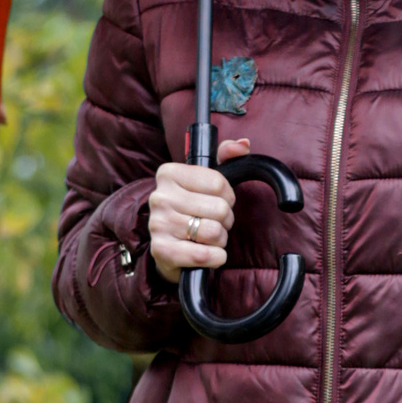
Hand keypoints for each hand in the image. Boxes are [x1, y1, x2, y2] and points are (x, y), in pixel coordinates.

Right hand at [148, 138, 250, 280]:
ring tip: (207, 238)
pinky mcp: (162, 251)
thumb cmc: (191, 211)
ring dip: (219, 240)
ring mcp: (158, 224)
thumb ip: (226, 156)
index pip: (219, 183)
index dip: (228, 196)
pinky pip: (205, 255)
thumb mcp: (206, 180)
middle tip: (213, 222)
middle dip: (225, 220)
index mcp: (169, 173)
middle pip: (220, 208)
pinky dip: (215, 258)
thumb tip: (243, 145)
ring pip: (214, 232)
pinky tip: (207, 254)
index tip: (218, 201)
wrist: (170, 248)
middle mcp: (160, 197)